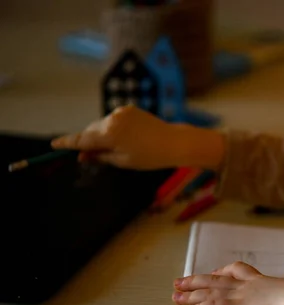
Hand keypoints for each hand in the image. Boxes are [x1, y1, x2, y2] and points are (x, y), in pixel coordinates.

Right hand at [51, 105, 224, 169]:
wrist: (173, 142)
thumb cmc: (149, 156)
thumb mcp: (122, 161)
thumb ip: (99, 156)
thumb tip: (82, 155)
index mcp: (109, 134)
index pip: (82, 140)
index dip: (67, 143)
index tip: (55, 144)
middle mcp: (112, 119)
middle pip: (91, 131)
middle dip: (88, 142)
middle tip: (90, 156)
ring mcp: (121, 112)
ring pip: (102, 125)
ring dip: (102, 135)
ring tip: (118, 148)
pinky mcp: (129, 109)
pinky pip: (114, 120)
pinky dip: (113, 128)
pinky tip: (127, 138)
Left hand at [172, 262, 283, 304]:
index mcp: (262, 280)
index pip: (237, 270)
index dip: (223, 271)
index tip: (213, 272)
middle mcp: (247, 285)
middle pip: (215, 279)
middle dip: (196, 280)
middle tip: (179, 281)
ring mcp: (241, 296)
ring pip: (209, 292)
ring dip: (190, 295)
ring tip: (175, 297)